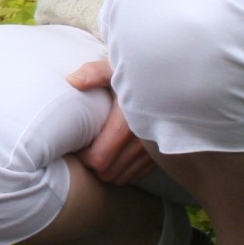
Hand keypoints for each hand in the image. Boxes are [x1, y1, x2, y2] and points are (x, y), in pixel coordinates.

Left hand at [67, 59, 154, 186]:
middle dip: (93, 166)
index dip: (83, 156)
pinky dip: (125, 169)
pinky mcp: (162, 154)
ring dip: (109, 170)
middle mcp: (143, 142)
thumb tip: (72, 81)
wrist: (171, 77)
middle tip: (85, 149)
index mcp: (127, 123)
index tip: (78, 144)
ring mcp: (155, 151)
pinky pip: (138, 174)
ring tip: (99, 151)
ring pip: (123, 177)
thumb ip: (94, 73)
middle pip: (109, 173)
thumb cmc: (138, 72)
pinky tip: (117, 153)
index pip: (99, 159)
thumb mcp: (116, 67)